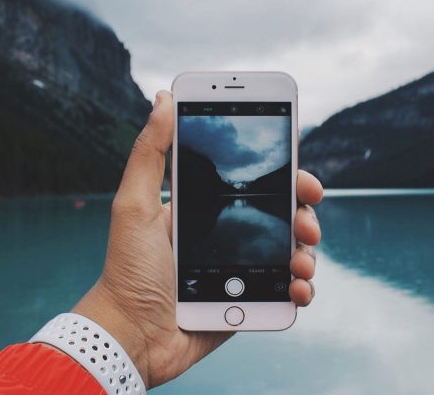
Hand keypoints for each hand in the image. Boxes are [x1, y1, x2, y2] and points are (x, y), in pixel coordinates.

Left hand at [72, 91, 322, 387]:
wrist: (130, 336)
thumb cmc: (126, 271)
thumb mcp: (134, 205)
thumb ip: (150, 153)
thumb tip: (163, 97)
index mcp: (204, 211)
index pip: (251, 184)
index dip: (282, 176)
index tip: (301, 171)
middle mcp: (226, 237)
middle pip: (280, 216)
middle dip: (303, 213)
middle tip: (307, 217)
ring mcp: (238, 272)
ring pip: (290, 253)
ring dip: (307, 252)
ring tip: (301, 261)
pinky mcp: (246, 304)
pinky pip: (284, 293)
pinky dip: (300, 290)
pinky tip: (297, 289)